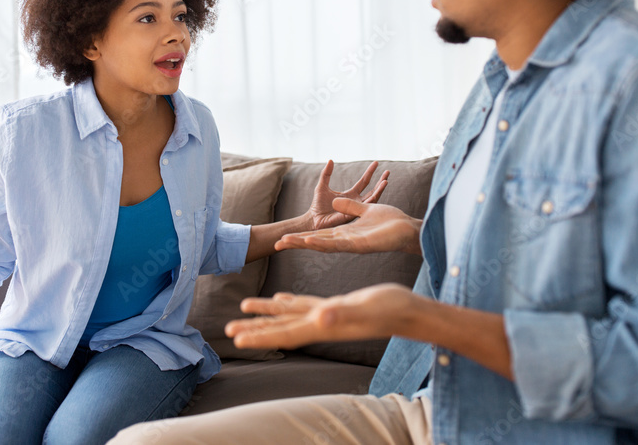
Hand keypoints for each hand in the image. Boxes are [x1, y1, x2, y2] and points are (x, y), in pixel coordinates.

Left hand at [224, 285, 417, 349]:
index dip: (260, 335)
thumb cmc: (390, 309)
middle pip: (280, 327)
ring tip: (244, 308)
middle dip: (255, 328)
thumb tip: (320, 319)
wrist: (409, 311)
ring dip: (266, 314)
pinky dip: (288, 302)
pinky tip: (280, 299)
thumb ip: (342, 314)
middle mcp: (321, 322)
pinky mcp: (334, 306)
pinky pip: (304, 305)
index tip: (236, 338)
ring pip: (288, 314)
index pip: (284, 333)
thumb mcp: (364, 308)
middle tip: (228, 329)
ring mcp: (327, 315)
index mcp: (323, 324)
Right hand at [277, 199, 422, 254]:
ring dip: (306, 244)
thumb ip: (349, 206)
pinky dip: (324, 243)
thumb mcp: (364, 209)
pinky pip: (340, 244)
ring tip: (289, 243)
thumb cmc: (390, 222)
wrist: (408, 229)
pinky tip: (311, 242)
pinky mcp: (360, 245)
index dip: (304, 236)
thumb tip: (336, 202)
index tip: (287, 236)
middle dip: (299, 243)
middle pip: (318, 243)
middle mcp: (346, 242)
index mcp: (346, 234)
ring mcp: (352, 245)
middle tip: (279, 244)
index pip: (320, 235)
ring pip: (325, 245)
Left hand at [305, 160, 389, 230]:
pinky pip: (365, 208)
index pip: (364, 182)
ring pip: (372, 199)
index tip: (376, 163)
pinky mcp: (355, 215)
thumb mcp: (322, 186)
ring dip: (379, 190)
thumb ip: (326, 173)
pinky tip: (377, 193)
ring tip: (386, 181)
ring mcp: (357, 209)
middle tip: (388, 172)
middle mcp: (356, 201)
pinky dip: (372, 200)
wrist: (314, 219)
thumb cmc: (317, 205)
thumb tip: (330, 159)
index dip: (370, 172)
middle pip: (373, 190)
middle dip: (381, 181)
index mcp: (350, 194)